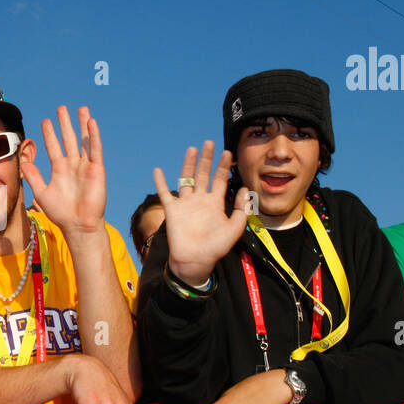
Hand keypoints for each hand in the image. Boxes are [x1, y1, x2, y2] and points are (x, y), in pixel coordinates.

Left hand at [22, 105, 106, 236]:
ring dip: (82, 124)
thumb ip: (33, 177)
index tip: (46, 121)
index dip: (50, 134)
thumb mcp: (42, 193)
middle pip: (68, 139)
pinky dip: (93, 136)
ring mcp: (85, 166)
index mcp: (59, 169)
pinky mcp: (96, 169)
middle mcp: (72, 165)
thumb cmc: (60, 213)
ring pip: (83, 140)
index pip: (53, 147)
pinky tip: (91, 123)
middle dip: (65, 124)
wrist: (78, 225)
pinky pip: (95, 150)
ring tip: (81, 109)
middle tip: (61, 108)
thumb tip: (23, 162)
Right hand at [154, 141, 250, 286]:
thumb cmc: (215, 247)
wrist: (195, 260)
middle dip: (207, 159)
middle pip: (203, 174)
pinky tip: (158, 170)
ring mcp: (186, 204)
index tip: (228, 153)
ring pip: (186, 179)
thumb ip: (242, 210)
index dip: (224, 166)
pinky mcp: (172, 210)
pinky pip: (165, 194)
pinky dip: (160, 182)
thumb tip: (245, 189)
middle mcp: (200, 200)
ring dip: (188, 164)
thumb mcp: (235, 229)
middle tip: (209, 143)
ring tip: (192, 149)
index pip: (220, 180)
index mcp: (215, 203)